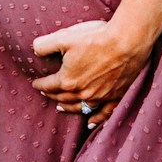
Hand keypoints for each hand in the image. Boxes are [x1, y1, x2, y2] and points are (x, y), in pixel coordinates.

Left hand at [31, 17, 151, 119]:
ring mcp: (100, 97)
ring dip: (68, 107)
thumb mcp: (64, 37)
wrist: (127, 42)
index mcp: (68, 80)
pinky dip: (95, 119)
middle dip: (52, 95)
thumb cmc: (96, 38)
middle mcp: (82, 93)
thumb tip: (34, 49)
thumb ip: (45, 45)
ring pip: (79, 107)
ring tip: (60, 107)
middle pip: (62, 97)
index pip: (48, 85)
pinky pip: (104, 112)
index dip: (40, 84)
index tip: (35, 83)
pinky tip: (90, 123)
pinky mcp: (115, 96)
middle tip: (46, 93)